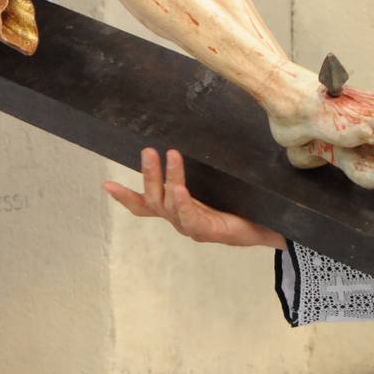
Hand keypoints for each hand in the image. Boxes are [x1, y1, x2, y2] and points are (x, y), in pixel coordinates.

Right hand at [103, 149, 284, 249]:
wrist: (267, 227)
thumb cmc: (239, 205)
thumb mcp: (212, 186)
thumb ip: (197, 173)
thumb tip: (185, 142)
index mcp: (177, 209)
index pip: (144, 205)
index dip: (125, 196)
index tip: (107, 184)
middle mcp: (178, 219)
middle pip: (152, 198)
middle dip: (148, 174)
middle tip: (148, 151)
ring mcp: (190, 226)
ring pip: (168, 204)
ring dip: (167, 179)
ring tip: (170, 155)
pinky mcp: (206, 231)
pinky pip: (188, 217)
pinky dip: (182, 202)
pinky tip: (179, 189)